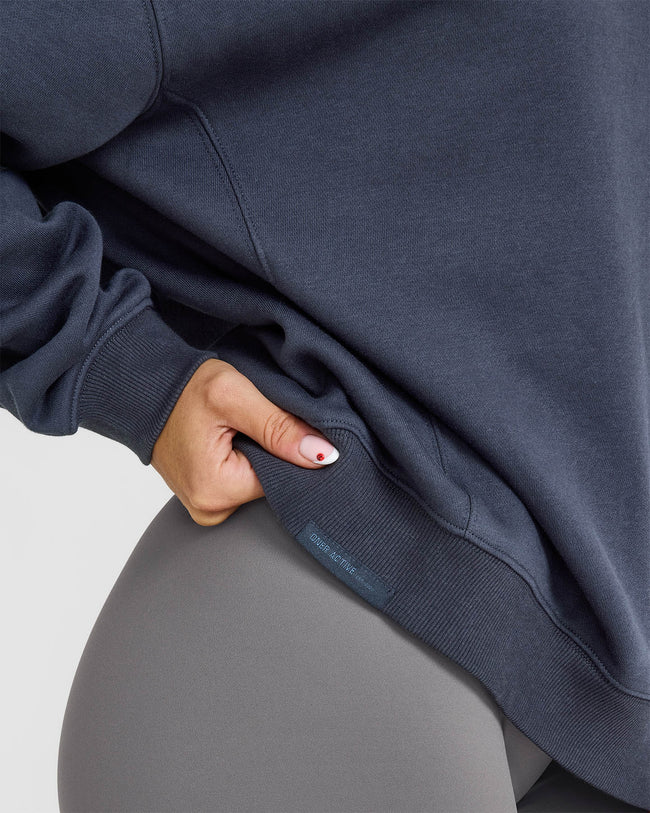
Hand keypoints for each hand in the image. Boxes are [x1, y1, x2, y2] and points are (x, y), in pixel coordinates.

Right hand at [151, 358, 338, 525]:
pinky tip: (235, 438)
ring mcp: (205, 506)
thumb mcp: (234, 396)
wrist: (146, 386)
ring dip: (260, 455)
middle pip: (271, 484)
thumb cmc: (183, 388)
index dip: (290, 450)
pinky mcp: (205, 495)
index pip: (283, 479)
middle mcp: (209, 510)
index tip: (280, 425)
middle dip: (275, 454)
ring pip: (258, 482)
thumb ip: (280, 427)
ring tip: (241, 428)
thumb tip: (323, 455)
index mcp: (217, 493)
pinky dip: (246, 459)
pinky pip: (241, 481)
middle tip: (255, 422)